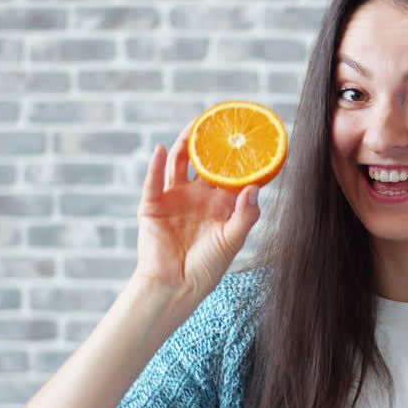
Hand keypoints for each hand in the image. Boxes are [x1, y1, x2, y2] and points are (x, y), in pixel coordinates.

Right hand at [131, 121, 260, 297]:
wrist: (175, 287)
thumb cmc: (207, 267)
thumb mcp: (232, 240)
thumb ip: (245, 215)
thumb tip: (255, 186)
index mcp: (219, 204)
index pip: (229, 173)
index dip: (237, 156)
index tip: (249, 136)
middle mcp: (197, 197)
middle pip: (204, 162)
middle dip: (211, 142)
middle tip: (220, 120)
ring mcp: (174, 199)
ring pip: (179, 164)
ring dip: (185, 144)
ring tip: (194, 126)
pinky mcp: (152, 206)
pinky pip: (154, 181)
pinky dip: (157, 165)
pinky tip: (163, 150)